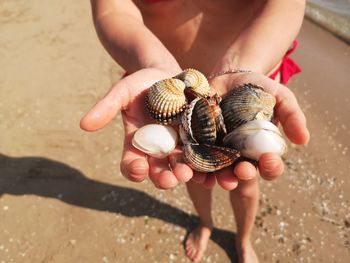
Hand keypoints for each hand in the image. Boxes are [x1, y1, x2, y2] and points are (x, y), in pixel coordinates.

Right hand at [80, 67, 193, 188]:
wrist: (166, 74)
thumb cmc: (140, 84)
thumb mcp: (122, 92)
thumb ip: (106, 107)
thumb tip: (84, 125)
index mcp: (137, 144)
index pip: (132, 165)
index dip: (133, 170)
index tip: (138, 168)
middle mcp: (157, 150)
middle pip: (158, 171)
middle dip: (163, 178)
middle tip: (169, 179)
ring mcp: (177, 145)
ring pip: (180, 166)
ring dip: (183, 172)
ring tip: (187, 173)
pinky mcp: (196, 138)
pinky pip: (199, 153)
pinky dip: (202, 161)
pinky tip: (207, 164)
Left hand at [192, 71, 309, 189]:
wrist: (228, 77)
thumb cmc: (257, 89)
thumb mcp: (279, 96)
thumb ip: (291, 115)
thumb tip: (303, 140)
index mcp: (260, 150)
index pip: (268, 166)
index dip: (270, 167)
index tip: (269, 160)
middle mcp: (238, 156)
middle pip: (241, 173)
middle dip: (241, 175)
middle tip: (242, 171)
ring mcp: (216, 152)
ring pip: (216, 172)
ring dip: (216, 177)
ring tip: (214, 179)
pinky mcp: (197, 144)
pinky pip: (194, 159)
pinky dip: (193, 166)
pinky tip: (192, 169)